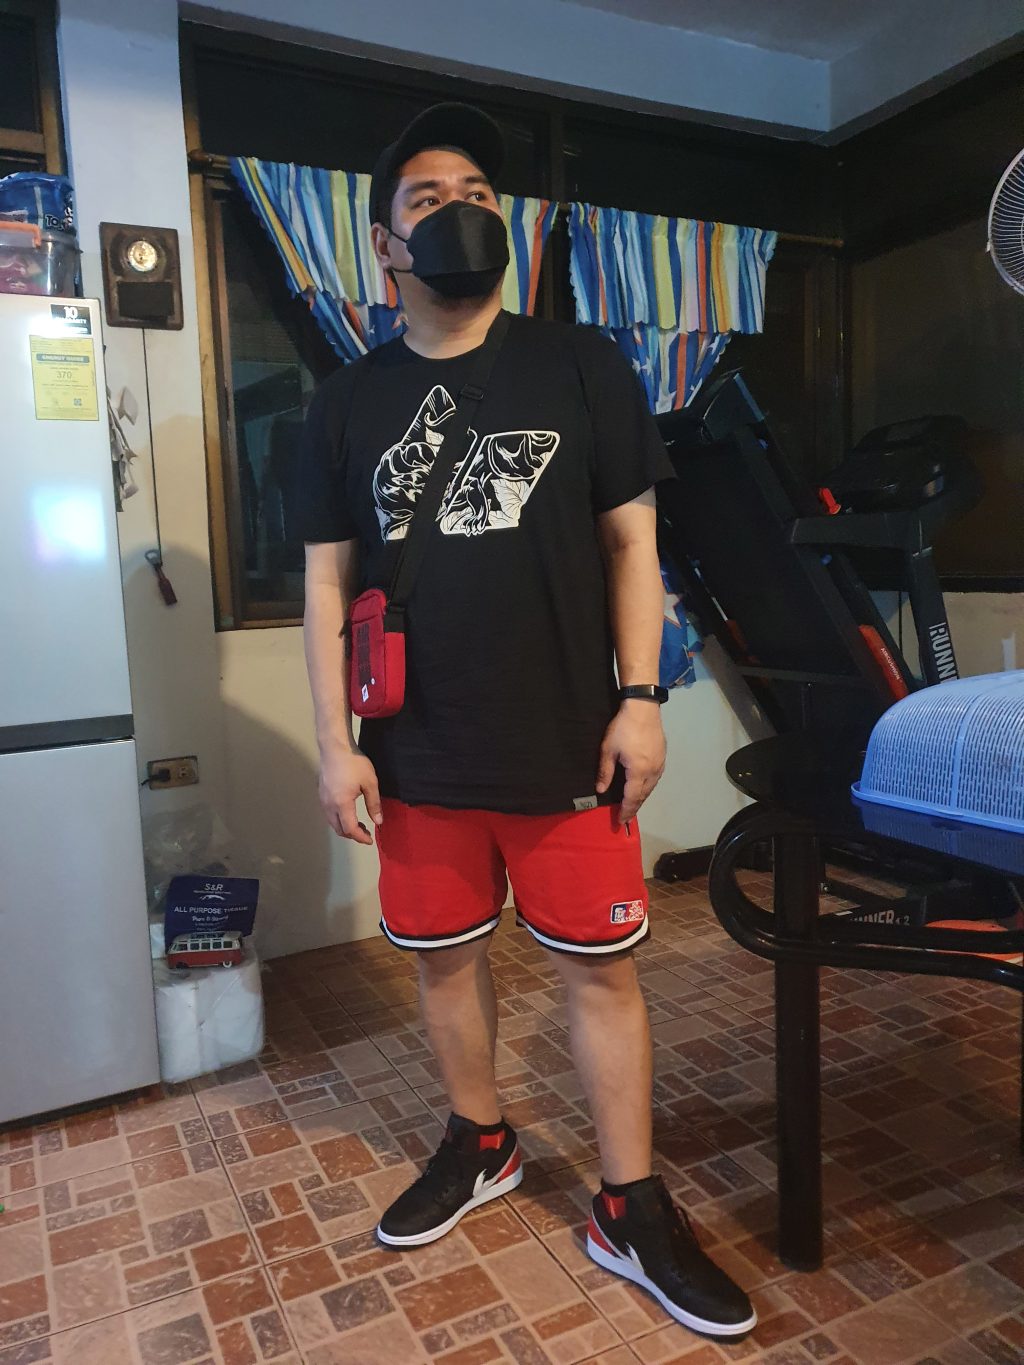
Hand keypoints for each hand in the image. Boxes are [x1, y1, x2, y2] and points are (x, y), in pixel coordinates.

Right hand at [318, 745, 381, 844]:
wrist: (334, 747)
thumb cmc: (354, 763)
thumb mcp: (370, 783)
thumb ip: (374, 804)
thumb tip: (378, 822)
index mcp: (342, 804)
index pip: (350, 829)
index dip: (360, 837)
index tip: (370, 840)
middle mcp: (329, 805)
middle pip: (339, 829)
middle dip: (352, 835)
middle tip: (366, 832)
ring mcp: (322, 799)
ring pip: (332, 822)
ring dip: (345, 827)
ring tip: (359, 823)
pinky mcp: (320, 793)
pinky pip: (329, 813)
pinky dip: (339, 818)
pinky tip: (348, 811)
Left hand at [596, 701, 666, 825]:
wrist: (643, 708)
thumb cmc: (623, 728)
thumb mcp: (608, 750)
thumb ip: (605, 771)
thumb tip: (601, 790)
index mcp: (638, 772)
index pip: (632, 798)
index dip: (626, 810)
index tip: (621, 820)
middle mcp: (652, 771)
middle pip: (643, 795)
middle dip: (634, 807)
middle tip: (626, 817)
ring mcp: (660, 764)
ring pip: (651, 788)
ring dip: (642, 798)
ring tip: (633, 805)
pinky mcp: (662, 757)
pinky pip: (655, 778)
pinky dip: (647, 787)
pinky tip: (642, 787)